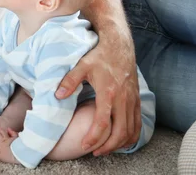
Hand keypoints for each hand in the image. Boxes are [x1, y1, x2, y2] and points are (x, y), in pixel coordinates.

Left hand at [55, 32, 140, 155]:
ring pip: (131, 130)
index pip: (102, 122)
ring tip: (105, 149)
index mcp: (108, 91)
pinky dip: (131, 135)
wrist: (119, 44)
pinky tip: (121, 140)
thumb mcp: (81, 65)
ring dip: (119, 143)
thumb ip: (69, 81)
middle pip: (120, 131)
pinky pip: (137, 123)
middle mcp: (123, 98)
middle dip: (107, 146)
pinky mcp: (136, 99)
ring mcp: (132, 99)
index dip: (93, 137)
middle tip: (94, 152)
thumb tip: (58, 96)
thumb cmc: (99, 55)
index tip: (84, 145)